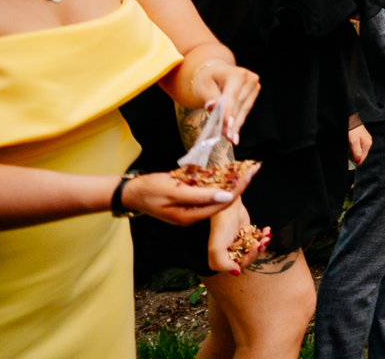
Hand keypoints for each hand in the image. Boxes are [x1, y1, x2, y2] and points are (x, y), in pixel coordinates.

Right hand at [124, 161, 258, 225]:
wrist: (131, 193)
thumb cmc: (150, 190)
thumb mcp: (175, 190)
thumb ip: (201, 195)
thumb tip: (227, 197)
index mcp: (191, 216)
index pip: (223, 203)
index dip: (240, 188)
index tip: (252, 172)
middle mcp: (193, 216)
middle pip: (223, 201)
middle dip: (240, 185)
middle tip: (254, 168)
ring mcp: (190, 210)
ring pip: (217, 197)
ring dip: (232, 184)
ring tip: (246, 169)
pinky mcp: (188, 203)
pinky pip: (208, 194)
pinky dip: (218, 184)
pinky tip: (228, 174)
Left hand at [191, 61, 261, 146]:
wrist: (216, 73)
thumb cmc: (208, 79)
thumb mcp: (203, 86)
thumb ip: (209, 96)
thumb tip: (212, 106)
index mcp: (236, 73)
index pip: (232, 96)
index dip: (229, 111)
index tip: (228, 125)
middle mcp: (249, 78)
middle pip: (239, 104)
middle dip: (232, 122)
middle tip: (227, 137)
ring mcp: (254, 86)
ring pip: (244, 109)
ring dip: (236, 125)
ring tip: (231, 138)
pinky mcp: (254, 93)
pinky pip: (246, 110)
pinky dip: (239, 121)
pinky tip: (235, 132)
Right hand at [205, 200, 269, 275]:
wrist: (229, 206)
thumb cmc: (222, 227)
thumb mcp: (217, 248)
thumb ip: (223, 264)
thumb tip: (236, 273)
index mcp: (219, 260)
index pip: (238, 266)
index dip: (249, 258)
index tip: (255, 247)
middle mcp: (229, 253)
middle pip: (248, 259)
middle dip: (258, 250)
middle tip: (263, 241)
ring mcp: (238, 244)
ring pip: (254, 250)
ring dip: (263, 243)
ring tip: (266, 234)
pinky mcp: (246, 235)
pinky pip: (257, 240)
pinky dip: (263, 236)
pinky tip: (266, 229)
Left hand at [348, 123, 371, 164]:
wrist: (349, 117)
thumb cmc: (351, 129)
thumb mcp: (353, 142)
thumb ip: (356, 153)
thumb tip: (358, 162)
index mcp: (368, 144)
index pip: (362, 159)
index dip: (354, 158)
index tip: (348, 153)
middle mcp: (368, 142)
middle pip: (360, 154)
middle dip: (353, 154)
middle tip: (348, 147)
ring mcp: (365, 138)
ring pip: (357, 150)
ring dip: (351, 149)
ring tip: (348, 143)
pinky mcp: (361, 135)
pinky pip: (356, 145)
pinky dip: (352, 145)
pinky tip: (349, 141)